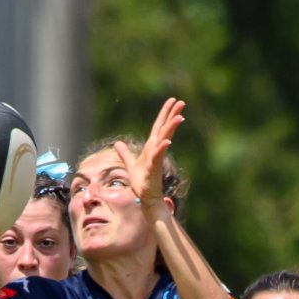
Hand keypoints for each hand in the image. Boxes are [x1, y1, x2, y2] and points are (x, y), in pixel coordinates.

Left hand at [118, 98, 184, 222]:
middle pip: (165, 128)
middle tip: (181, 102)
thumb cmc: (141, 182)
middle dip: (172, 115)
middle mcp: (156, 149)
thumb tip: (117, 143)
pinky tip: (167, 141)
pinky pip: (158, 156)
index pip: (159, 126)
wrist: (146, 197)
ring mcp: (156, 157)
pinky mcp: (154, 167)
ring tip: (180, 116)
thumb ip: (125, 153)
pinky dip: (162, 148)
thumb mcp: (130, 164)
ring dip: (171, 127)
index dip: (165, 113)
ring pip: (164, 138)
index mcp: (151, 146)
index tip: (172, 100)